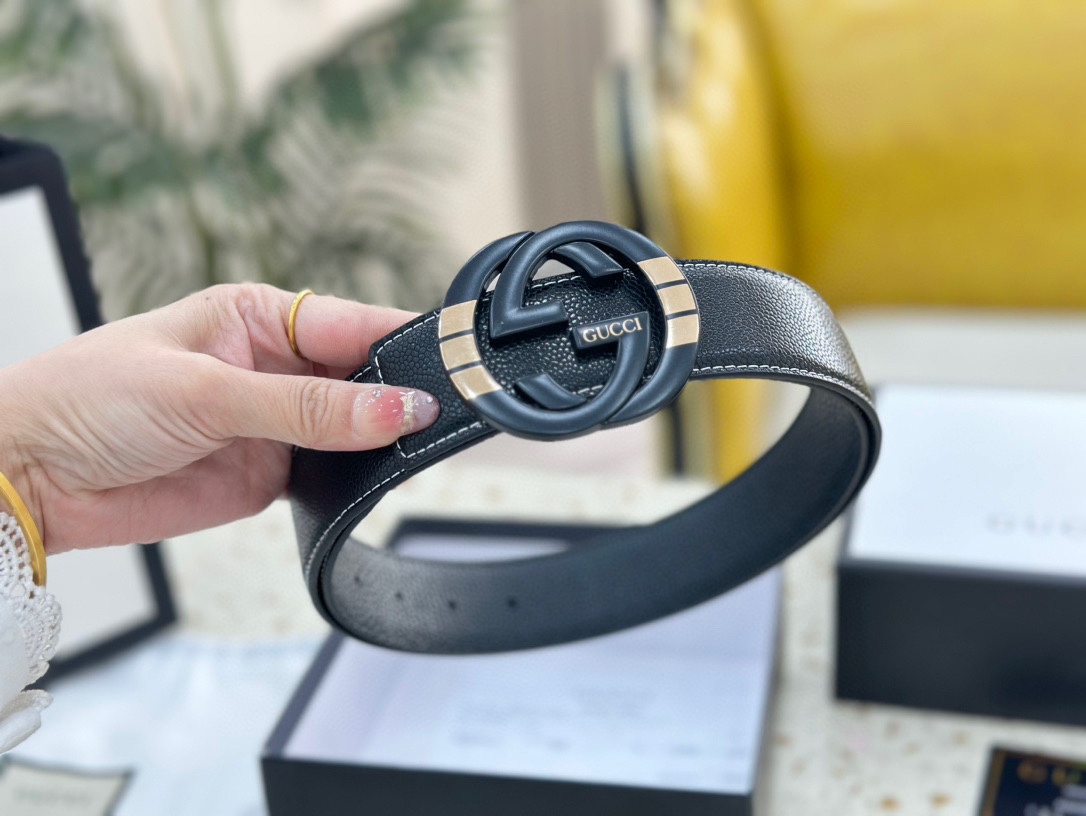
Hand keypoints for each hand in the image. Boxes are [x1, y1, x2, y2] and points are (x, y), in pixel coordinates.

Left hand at [0, 284, 438, 552]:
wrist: (30, 476)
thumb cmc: (87, 398)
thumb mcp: (205, 391)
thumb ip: (307, 406)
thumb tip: (396, 407)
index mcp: (259, 317)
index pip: (354, 323)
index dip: (404, 345)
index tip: (450, 368)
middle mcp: (275, 367)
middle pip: (364, 378)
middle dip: (401, 395)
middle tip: (442, 415)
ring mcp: (276, 424)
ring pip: (355, 430)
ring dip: (382, 440)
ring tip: (416, 449)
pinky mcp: (270, 474)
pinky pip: (332, 475)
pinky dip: (356, 481)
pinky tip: (375, 480)